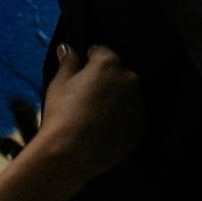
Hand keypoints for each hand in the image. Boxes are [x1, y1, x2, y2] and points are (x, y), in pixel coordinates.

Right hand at [39, 44, 144, 182]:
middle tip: (86, 95)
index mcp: (109, 63)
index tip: (79, 73)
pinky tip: (105, 126)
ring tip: (96, 113)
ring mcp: (139, 104)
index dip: (87, 60)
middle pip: (117, 72)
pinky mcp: (142, 126)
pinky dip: (122, 117)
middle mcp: (130, 79)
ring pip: (127, 94)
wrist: (72, 153)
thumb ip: (68, 62)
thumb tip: (67, 47)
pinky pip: (132, 114)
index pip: (100, 51)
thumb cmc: (63, 113)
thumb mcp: (59, 83)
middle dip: (104, 78)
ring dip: (116, 97)